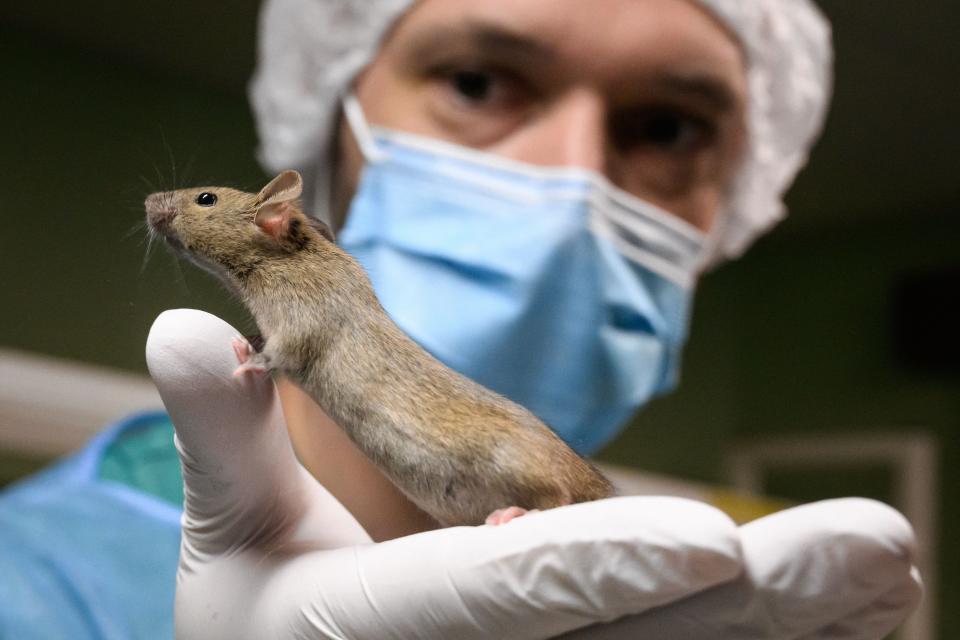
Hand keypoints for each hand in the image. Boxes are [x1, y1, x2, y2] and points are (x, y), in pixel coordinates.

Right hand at [146, 309, 919, 638]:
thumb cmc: (261, 623)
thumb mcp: (231, 539)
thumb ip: (225, 441)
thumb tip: (188, 334)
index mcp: (378, 633)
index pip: (497, 599)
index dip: (595, 569)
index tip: (710, 538)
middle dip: (755, 605)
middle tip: (873, 548)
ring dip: (795, 631)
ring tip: (890, 571)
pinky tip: (860, 618)